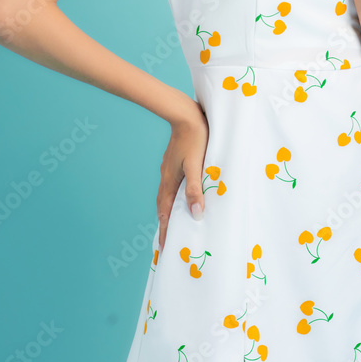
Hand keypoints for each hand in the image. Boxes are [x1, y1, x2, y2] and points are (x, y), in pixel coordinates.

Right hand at [157, 99, 208, 252]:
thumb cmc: (194, 138)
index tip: (163, 249)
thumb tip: (196, 215)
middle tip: (168, 240)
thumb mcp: (196, 166)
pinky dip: (175, 195)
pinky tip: (182, 192)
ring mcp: (169, 167)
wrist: (185, 112)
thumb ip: (195, 190)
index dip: (165, 231)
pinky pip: (173, 183)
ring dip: (170, 209)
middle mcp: (166, 176)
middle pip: (164, 205)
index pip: (165, 213)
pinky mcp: (175, 160)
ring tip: (174, 221)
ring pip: (168, 193)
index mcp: (169, 181)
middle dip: (166, 223)